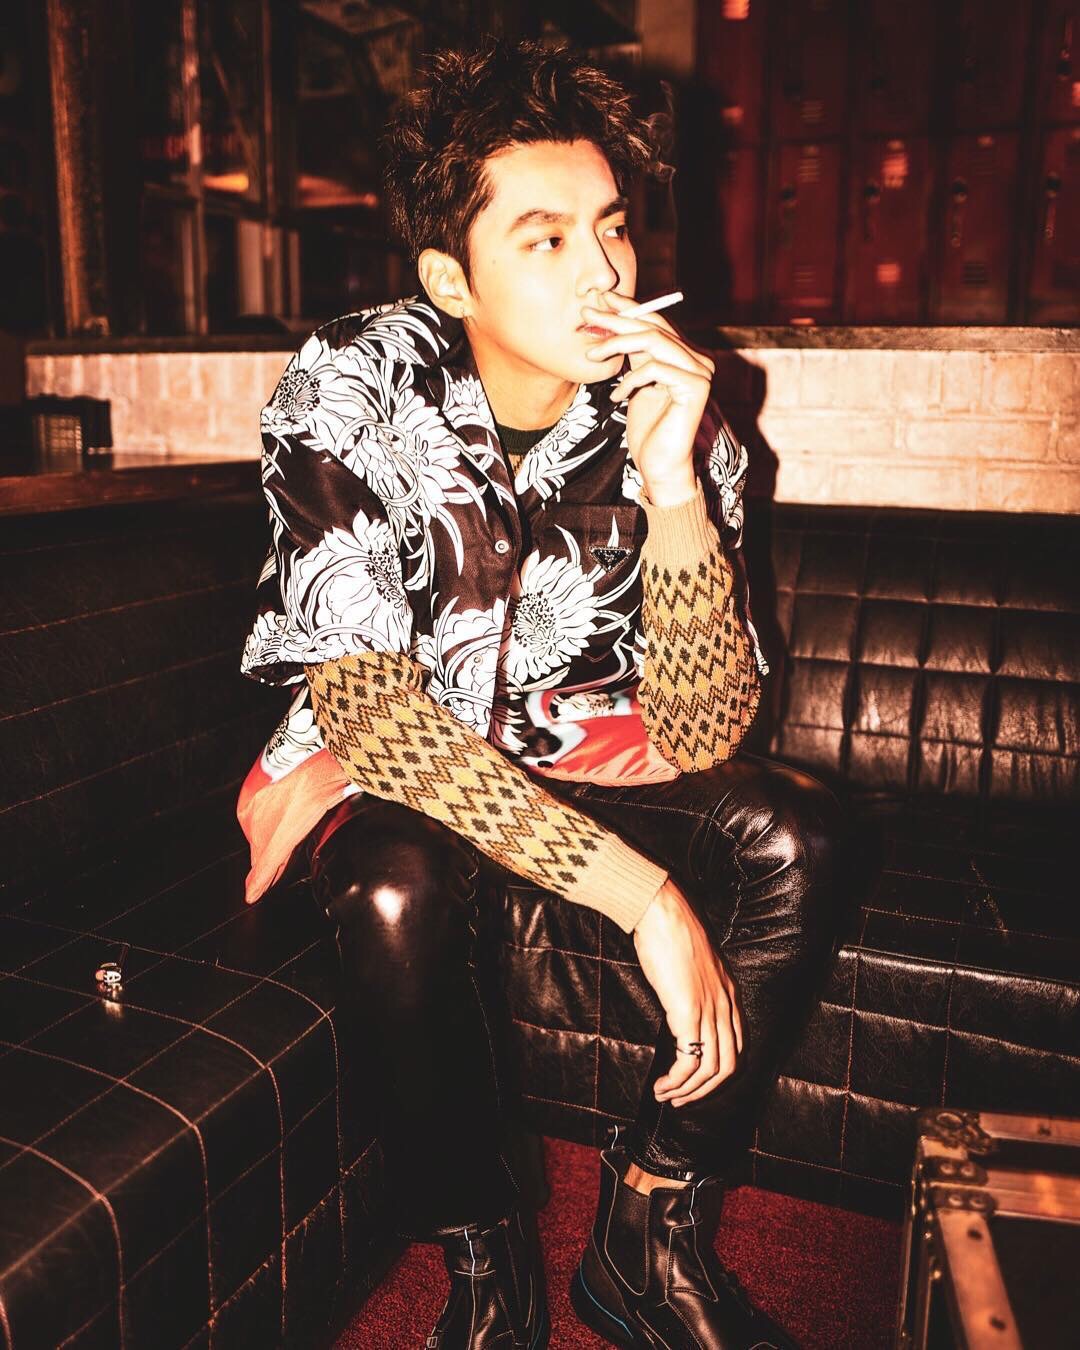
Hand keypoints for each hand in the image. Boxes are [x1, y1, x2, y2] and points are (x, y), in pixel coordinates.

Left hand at [583, 293, 714, 505]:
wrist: (659, 466)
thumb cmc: (647, 429)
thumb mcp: (635, 382)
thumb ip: (634, 354)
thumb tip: (611, 318)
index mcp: (686, 355)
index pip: (656, 322)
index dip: (628, 308)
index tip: (599, 300)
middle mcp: (699, 359)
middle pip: (654, 327)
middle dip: (616, 320)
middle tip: (586, 316)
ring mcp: (701, 372)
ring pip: (654, 342)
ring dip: (616, 345)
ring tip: (591, 356)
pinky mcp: (696, 387)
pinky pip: (655, 368)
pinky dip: (630, 379)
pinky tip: (617, 396)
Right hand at [633, 878, 742, 1106]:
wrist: (663, 911)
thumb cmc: (671, 932)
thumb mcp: (693, 965)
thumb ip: (696, 988)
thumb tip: (683, 1006)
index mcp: (729, 994)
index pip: (738, 1047)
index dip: (719, 1074)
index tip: (696, 1083)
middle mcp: (725, 1005)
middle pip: (728, 1066)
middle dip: (704, 1091)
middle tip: (680, 1100)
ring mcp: (709, 1009)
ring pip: (710, 1069)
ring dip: (687, 1091)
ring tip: (666, 1096)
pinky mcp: (688, 1012)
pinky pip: (689, 1060)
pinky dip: (677, 1080)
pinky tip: (662, 1084)